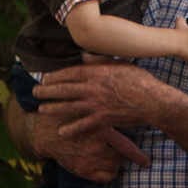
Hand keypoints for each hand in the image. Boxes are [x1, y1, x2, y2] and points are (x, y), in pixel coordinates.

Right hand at [32, 107, 150, 185]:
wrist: (44, 131)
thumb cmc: (69, 116)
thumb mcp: (88, 109)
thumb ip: (106, 113)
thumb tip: (127, 114)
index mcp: (100, 130)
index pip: (125, 146)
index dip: (138, 156)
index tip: (147, 163)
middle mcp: (96, 148)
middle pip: (121, 158)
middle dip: (121, 153)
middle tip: (115, 148)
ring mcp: (89, 161)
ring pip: (115, 167)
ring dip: (115, 162)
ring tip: (107, 153)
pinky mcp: (83, 170)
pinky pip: (106, 177)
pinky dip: (109, 173)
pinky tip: (104, 164)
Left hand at [35, 61, 170, 133]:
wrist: (153, 102)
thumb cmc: (140, 81)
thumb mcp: (120, 64)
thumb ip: (100, 60)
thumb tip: (83, 56)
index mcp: (97, 72)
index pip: (71, 73)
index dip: (55, 76)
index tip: (45, 78)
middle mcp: (94, 88)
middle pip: (65, 89)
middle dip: (48, 91)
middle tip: (35, 92)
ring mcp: (97, 104)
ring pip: (70, 106)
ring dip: (54, 108)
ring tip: (41, 109)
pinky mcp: (103, 119)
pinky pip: (83, 124)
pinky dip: (71, 129)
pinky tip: (60, 132)